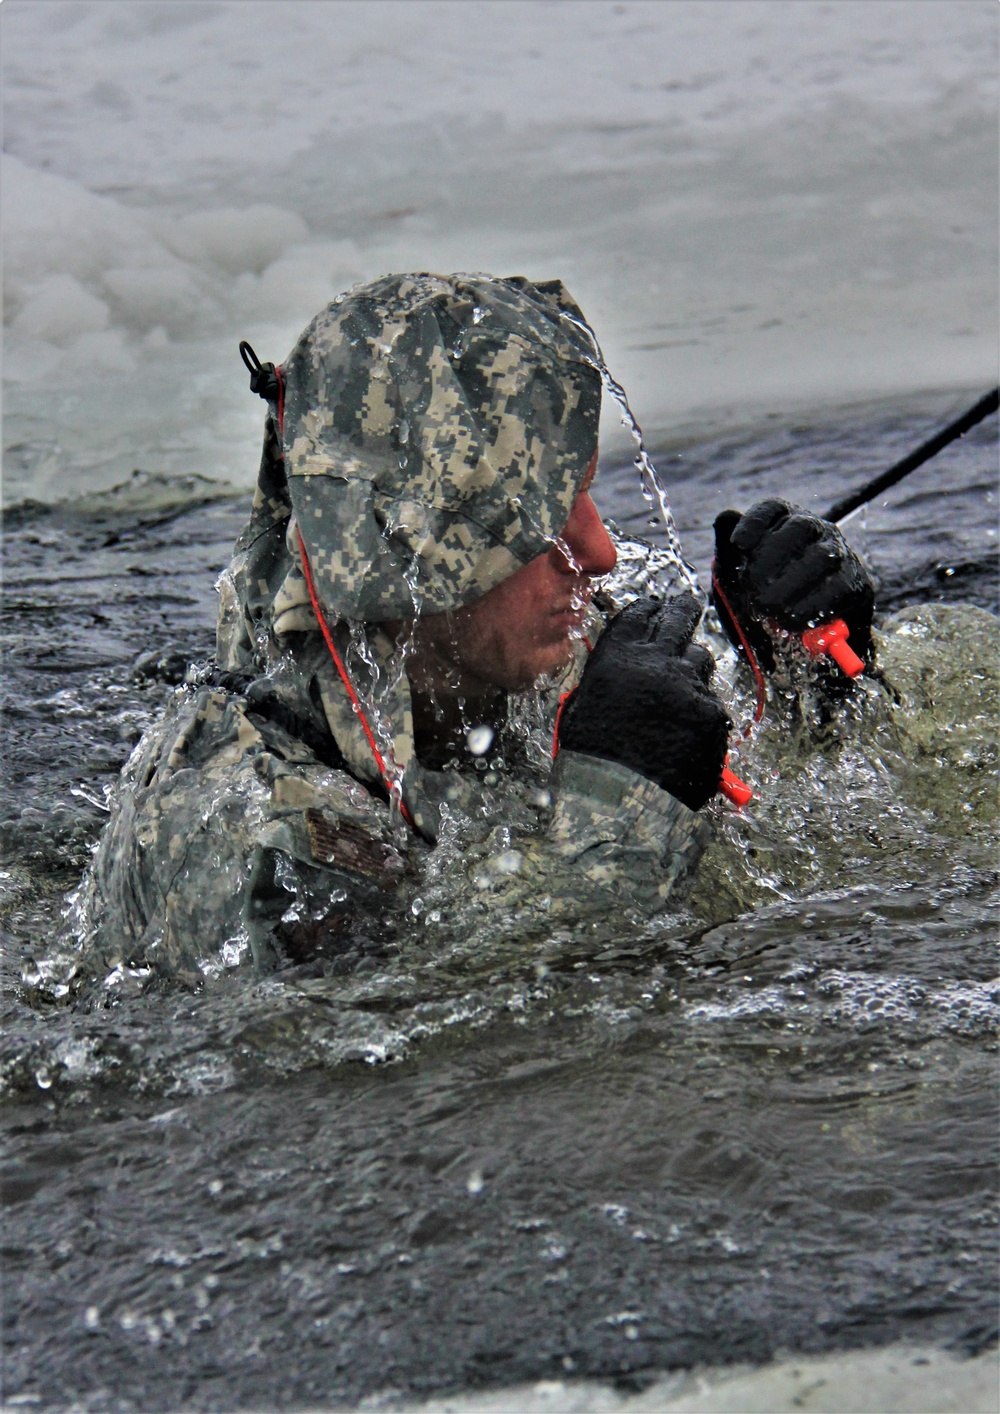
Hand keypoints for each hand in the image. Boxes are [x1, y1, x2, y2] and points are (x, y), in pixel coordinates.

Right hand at [558, 593, 730, 811]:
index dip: (650, 608)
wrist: (620, 801)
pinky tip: (686, 730)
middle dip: (682, 610)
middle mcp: (654, 662)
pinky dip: (701, 710)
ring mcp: (687, 686)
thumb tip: (621, 666)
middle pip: (677, 620)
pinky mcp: (711, 713)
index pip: (639, 614)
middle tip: (686, 606)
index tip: (657, 606)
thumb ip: (606, 677)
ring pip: (699, 658)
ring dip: (691, 666)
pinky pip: (710, 700)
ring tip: (681, 688)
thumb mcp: (583, 706)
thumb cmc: (592, 760)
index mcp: (617, 658)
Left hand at [712, 500, 874, 672]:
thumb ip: (728, 550)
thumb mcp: (738, 579)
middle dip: (771, 559)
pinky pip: (839, 589)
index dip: (754, 523)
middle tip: (753, 592)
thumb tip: (725, 516)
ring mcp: (840, 555)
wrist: (805, 640)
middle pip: (799, 527)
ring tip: (770, 611)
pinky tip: (792, 621)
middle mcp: (817, 531)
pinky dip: (811, 607)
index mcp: (785, 524)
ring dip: (791, 586)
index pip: (772, 509)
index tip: (738, 545)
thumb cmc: (765, 600)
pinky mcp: (857, 583)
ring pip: (822, 557)